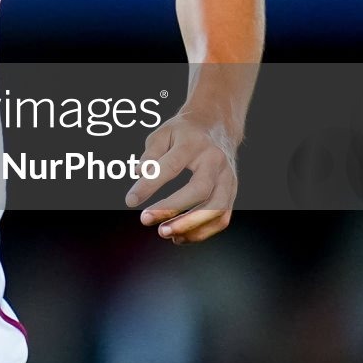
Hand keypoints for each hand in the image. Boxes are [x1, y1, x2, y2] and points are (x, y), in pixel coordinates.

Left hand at [125, 113, 238, 243]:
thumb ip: (150, 154)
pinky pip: (222, 218)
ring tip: (164, 233)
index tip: (131, 200)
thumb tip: (140, 174)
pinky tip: (179, 237)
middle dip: (172, 208)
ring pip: (217, 208)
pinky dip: (202, 232)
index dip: (150, 185)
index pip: (171, 166)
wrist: (218, 126)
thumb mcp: (163, 133)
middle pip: (200, 190)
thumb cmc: (184, 132)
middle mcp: (215, 161)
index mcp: (194, 144)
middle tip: (145, 219)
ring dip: (190, 226)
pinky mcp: (232, 193)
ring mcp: (228, 178)